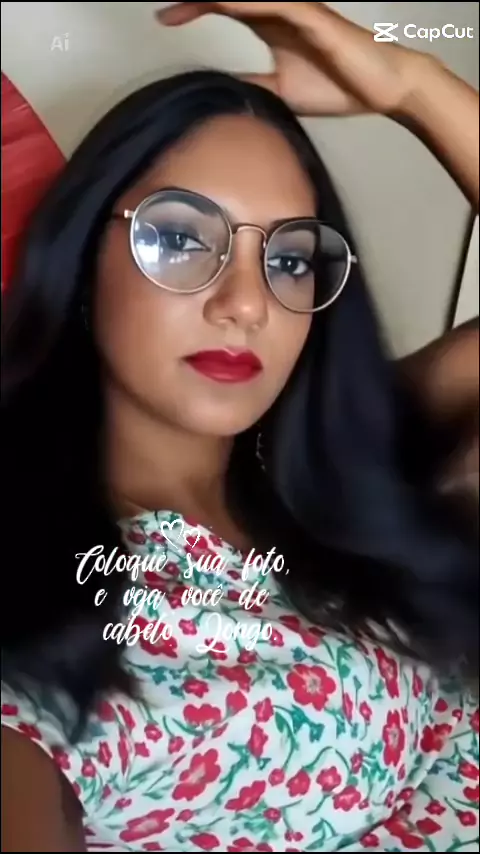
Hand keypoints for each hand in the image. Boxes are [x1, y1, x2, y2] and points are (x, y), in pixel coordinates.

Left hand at [157, 1, 428, 117]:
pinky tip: (226, 4)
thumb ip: (252, 84)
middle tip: (166, 6)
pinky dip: (250, 4)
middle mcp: (281, 10)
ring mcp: (298, 11)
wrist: (384, 88)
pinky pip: (279, 4)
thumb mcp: (280, 91)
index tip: (163, 18)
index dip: (192, 9)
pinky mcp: (316, 19)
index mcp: (271, 24)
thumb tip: (222, 92)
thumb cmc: (338, 86)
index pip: (223, 7)